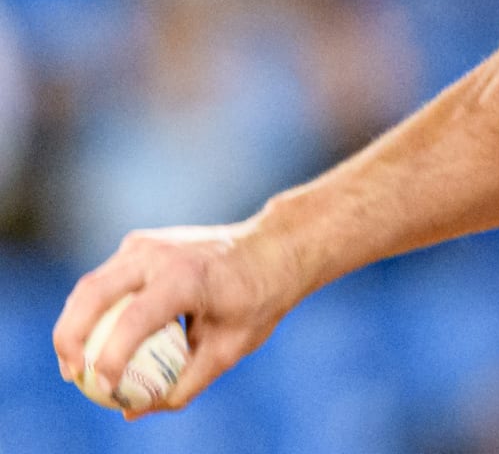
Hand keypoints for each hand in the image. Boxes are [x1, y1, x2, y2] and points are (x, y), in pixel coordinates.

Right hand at [53, 220, 299, 417]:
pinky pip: (106, 278)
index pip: (134, 319)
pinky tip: (94, 340)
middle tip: (72, 374)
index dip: (110, 357)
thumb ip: (186, 382)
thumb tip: (134, 411)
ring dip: (74, 323)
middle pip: (93, 294)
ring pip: (92, 284)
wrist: (274, 247)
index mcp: (186, 276)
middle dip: (70, 337)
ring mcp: (146, 243)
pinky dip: (92, 308)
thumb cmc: (258, 299)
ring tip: (74, 364)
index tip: (102, 388)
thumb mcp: (231, 347)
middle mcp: (159, 253)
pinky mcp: (140, 243)